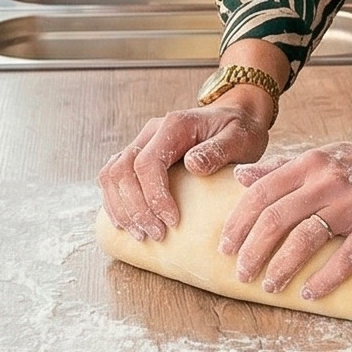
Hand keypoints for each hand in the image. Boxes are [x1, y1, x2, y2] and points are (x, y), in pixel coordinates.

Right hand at [98, 92, 272, 241]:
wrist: (234, 117)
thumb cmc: (239, 131)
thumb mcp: (239, 138)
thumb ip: (218, 150)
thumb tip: (192, 165)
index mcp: (174, 125)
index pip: (147, 162)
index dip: (154, 196)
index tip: (173, 221)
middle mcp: (151, 132)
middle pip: (123, 170)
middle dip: (136, 208)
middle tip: (157, 234)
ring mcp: (141, 143)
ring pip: (111, 174)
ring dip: (121, 208)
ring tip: (141, 234)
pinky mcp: (138, 156)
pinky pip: (112, 178)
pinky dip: (115, 202)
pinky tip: (127, 224)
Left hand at [219, 140, 351, 301]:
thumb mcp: (324, 157)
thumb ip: (282, 168)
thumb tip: (240, 178)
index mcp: (311, 163)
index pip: (261, 192)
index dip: (238, 222)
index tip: (224, 246)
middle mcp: (328, 182)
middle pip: (276, 218)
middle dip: (252, 250)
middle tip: (241, 273)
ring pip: (304, 239)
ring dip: (281, 267)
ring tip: (268, 286)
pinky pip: (345, 258)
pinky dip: (324, 279)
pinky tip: (309, 293)